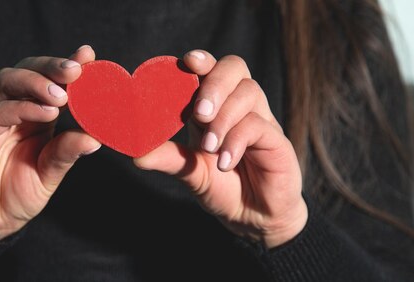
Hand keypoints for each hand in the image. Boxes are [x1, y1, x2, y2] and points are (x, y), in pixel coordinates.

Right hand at [0, 46, 100, 239]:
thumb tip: (96, 138)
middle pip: (24, 70)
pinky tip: (45, 113)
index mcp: (31, 114)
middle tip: (75, 70)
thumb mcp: (50, 173)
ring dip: (34, 82)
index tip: (88, 56)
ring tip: (61, 95)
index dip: (65, 64)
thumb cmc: (18, 193)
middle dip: (50, 66)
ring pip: (4, 82)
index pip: (46, 79)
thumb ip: (67, 152)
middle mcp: (9, 110)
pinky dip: (19, 108)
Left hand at [135, 50, 306, 247]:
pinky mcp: (277, 140)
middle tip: (199, 112)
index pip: (211, 69)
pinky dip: (237, 141)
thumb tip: (136, 155)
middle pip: (234, 68)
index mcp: (215, 106)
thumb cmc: (223, 187)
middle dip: (214, 83)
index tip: (187, 62)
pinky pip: (259, 125)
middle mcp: (238, 106)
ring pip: (248, 92)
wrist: (253, 217)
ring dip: (224, 117)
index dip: (201, 61)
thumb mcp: (190, 172)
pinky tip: (225, 162)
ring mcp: (261, 120)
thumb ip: (168, 159)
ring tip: (209, 146)